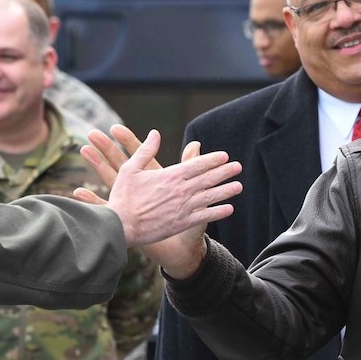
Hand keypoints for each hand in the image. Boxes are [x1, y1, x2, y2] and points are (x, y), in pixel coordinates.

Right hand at [75, 126, 242, 252]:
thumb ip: (146, 151)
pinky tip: (229, 209)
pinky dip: (218, 212)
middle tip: (238, 167)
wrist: (121, 226)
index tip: (224, 156)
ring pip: (210, 197)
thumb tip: (154, 133)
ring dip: (226, 191)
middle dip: (225, 172)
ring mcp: (183, 207)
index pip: (197, 164)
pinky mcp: (182, 222)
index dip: (213, 160)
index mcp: (170, 175)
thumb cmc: (123, 196)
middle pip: (208, 179)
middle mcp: (180, 190)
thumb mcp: (131, 169)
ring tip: (239, 186)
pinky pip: (205, 216)